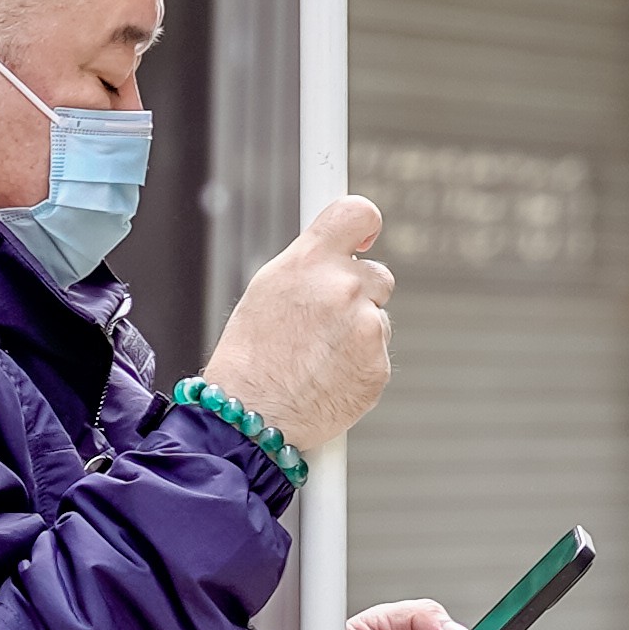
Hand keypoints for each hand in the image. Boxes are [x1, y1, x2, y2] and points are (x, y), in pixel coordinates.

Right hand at [201, 193, 396, 453]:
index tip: (365, 237)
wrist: (250, 415)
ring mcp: (366, 328)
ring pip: (377, 319)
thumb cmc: (250, 355)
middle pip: (376, 275)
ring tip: (315, 357)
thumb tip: (342, 252)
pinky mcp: (378, 366)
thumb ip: (310, 266)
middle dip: (358, 294)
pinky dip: (359, 365)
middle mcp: (344, 288)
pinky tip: (327, 378)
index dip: (365, 225)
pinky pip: (377, 354)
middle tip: (323, 323)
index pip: (358, 214)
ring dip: (356, 333)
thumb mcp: (268, 289)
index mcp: (311, 262)